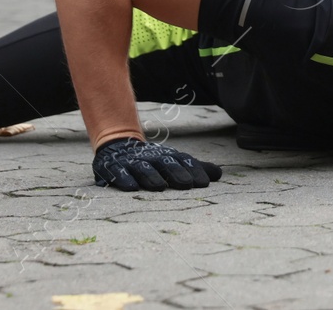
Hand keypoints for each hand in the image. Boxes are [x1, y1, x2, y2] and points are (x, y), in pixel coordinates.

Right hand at [92, 137, 222, 190]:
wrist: (117, 144)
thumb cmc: (152, 159)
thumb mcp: (172, 161)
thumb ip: (194, 168)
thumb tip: (219, 175)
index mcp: (166, 155)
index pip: (183, 161)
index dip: (193, 170)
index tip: (204, 183)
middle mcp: (151, 157)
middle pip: (165, 163)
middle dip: (176, 173)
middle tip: (186, 184)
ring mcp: (132, 162)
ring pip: (143, 168)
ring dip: (151, 177)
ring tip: (159, 187)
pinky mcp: (113, 167)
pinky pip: (118, 173)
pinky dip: (124, 179)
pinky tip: (131, 188)